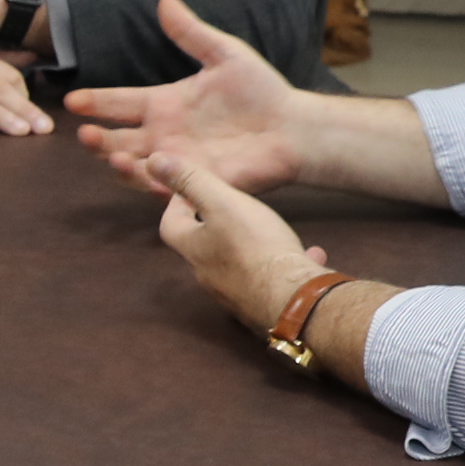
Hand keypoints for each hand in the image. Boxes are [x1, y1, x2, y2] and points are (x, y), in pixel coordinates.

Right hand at [69, 0, 309, 197]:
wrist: (293, 126)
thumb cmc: (261, 91)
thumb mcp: (224, 54)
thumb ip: (191, 33)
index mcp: (166, 104)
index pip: (121, 103)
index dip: (97, 102)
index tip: (73, 99)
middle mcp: (165, 135)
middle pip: (118, 139)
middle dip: (97, 139)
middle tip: (83, 133)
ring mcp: (178, 160)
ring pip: (134, 166)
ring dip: (116, 162)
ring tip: (109, 154)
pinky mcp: (196, 180)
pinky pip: (165, 185)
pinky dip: (150, 181)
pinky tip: (144, 169)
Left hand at [149, 153, 328, 333]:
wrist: (292, 300)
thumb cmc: (255, 247)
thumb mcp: (221, 202)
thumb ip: (191, 180)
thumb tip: (154, 161)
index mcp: (193, 249)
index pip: (170, 224)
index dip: (177, 203)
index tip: (193, 186)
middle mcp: (209, 276)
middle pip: (204, 245)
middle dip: (217, 223)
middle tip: (236, 204)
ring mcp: (236, 294)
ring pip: (239, 263)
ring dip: (252, 245)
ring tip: (272, 229)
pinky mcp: (266, 304)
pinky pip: (274, 279)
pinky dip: (286, 264)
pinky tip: (310, 253)